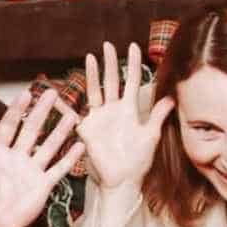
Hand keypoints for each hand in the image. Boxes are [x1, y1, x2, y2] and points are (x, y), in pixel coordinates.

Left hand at [0, 85, 80, 226]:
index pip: (9, 125)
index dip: (17, 110)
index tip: (26, 94)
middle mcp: (17, 157)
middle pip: (32, 129)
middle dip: (42, 111)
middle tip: (52, 94)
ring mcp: (32, 170)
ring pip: (48, 146)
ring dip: (60, 131)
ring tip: (72, 116)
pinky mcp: (43, 185)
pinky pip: (58, 169)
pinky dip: (69, 158)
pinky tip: (79, 145)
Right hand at [76, 43, 173, 194]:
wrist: (121, 181)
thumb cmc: (137, 161)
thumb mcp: (151, 137)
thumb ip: (158, 116)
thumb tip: (173, 97)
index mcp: (129, 110)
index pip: (131, 82)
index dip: (132, 64)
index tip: (134, 46)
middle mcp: (113, 111)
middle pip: (111, 81)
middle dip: (109, 63)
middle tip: (107, 45)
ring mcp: (98, 118)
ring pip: (94, 91)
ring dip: (92, 75)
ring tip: (90, 57)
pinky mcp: (86, 129)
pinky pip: (73, 114)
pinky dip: (63, 105)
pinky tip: (53, 95)